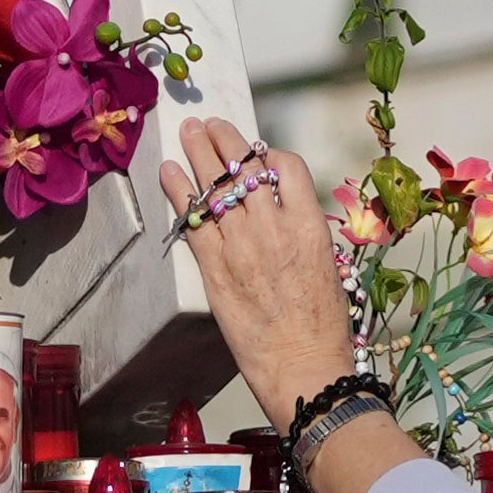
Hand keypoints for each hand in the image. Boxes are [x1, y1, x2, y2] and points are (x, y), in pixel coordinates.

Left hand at [158, 118, 354, 430]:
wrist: (304, 369)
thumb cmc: (321, 329)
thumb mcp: (324, 268)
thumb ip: (300, 235)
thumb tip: (280, 214)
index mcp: (310, 226)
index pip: (286, 166)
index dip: (268, 153)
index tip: (255, 151)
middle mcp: (275, 228)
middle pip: (245, 167)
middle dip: (225, 139)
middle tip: (210, 124)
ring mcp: (243, 247)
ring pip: (216, 185)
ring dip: (198, 152)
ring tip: (188, 132)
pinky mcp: (215, 269)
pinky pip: (192, 219)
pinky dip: (178, 190)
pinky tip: (168, 171)